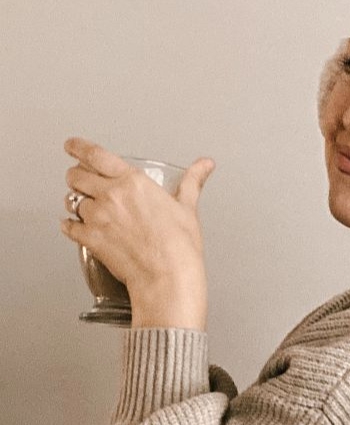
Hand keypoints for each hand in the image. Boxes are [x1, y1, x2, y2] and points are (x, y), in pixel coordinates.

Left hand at [61, 137, 215, 329]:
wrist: (168, 278)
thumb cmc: (179, 247)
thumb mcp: (187, 208)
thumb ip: (192, 182)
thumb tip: (205, 165)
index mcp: (133, 182)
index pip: (95, 155)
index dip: (78, 147)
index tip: (72, 146)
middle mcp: (111, 196)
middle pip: (77, 176)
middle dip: (76, 176)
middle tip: (80, 180)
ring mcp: (98, 217)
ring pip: (71, 200)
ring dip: (75, 202)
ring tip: (83, 207)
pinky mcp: (90, 239)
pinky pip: (69, 227)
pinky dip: (69, 226)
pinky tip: (74, 227)